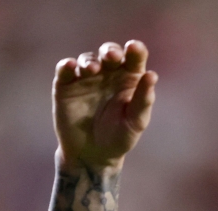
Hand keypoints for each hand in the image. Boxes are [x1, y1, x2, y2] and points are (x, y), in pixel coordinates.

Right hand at [53, 40, 156, 170]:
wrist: (93, 155)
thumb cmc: (120, 137)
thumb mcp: (136, 121)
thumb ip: (143, 100)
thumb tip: (152, 75)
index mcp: (130, 79)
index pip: (134, 58)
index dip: (135, 50)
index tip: (135, 47)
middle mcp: (108, 74)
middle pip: (110, 53)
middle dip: (110, 51)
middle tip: (112, 56)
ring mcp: (87, 78)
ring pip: (88, 60)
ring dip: (90, 61)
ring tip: (92, 70)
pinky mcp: (66, 86)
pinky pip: (65, 70)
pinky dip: (66, 66)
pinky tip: (71, 66)